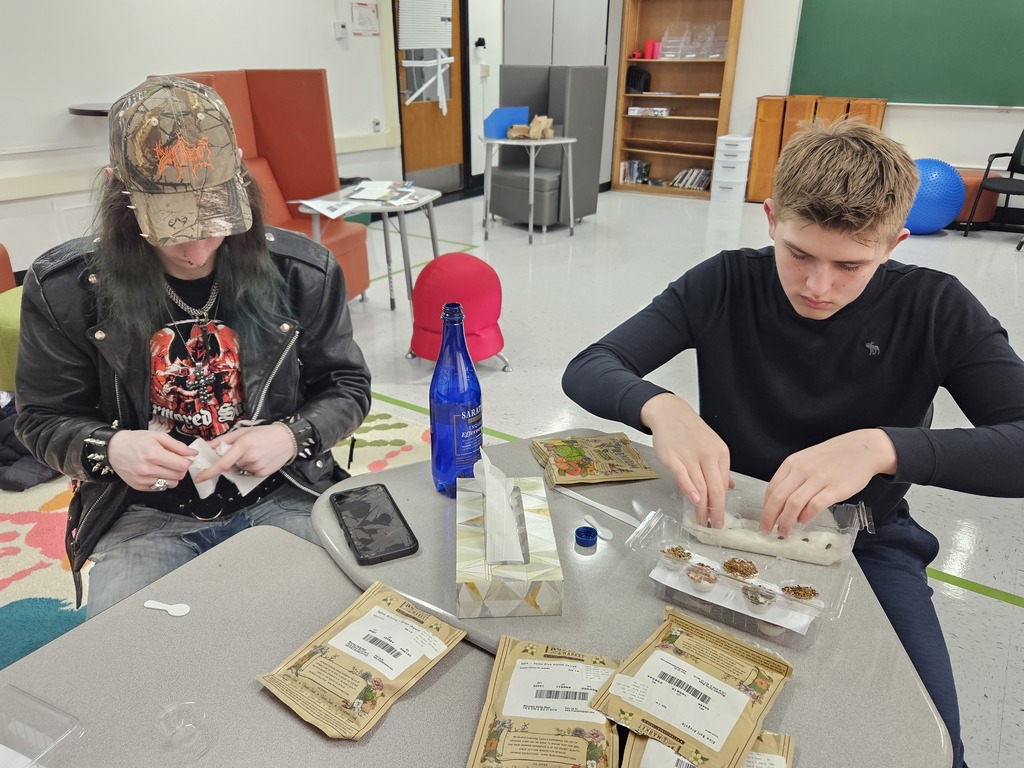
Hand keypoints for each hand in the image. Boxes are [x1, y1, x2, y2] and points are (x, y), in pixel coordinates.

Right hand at [107, 430, 196, 491]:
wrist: (113, 449)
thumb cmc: (137, 440)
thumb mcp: (158, 436)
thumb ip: (178, 446)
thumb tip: (194, 454)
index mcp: (154, 455)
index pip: (182, 465)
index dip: (187, 461)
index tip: (184, 457)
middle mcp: (147, 470)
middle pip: (179, 476)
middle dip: (181, 468)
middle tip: (175, 461)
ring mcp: (143, 480)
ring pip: (171, 484)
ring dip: (173, 476)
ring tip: (165, 466)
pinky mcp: (139, 487)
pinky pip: (160, 487)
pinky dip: (163, 481)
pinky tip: (156, 472)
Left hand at [194, 423, 296, 482]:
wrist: (288, 439)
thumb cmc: (264, 433)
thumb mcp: (242, 431)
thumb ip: (223, 440)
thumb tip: (207, 447)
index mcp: (243, 446)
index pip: (222, 463)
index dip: (209, 472)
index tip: (198, 478)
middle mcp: (249, 458)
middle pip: (231, 466)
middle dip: (232, 460)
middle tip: (244, 450)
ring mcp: (257, 467)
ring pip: (240, 470)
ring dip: (242, 464)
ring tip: (256, 453)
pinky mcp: (263, 473)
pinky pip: (249, 473)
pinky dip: (251, 468)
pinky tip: (260, 458)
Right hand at [640, 393, 732, 526]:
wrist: (669, 413)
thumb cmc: (690, 431)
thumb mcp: (712, 446)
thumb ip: (720, 468)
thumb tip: (730, 487)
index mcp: (721, 453)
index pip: (724, 484)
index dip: (723, 504)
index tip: (721, 518)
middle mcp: (708, 455)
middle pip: (716, 488)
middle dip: (717, 511)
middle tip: (716, 526)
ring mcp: (690, 456)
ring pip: (701, 486)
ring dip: (703, 507)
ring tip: (702, 520)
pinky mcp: (673, 458)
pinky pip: (684, 477)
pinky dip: (690, 490)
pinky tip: (694, 500)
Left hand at [760, 429, 896, 535]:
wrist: (862, 448)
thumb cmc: (833, 456)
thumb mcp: (806, 460)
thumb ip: (794, 478)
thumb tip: (782, 504)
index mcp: (792, 463)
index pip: (772, 488)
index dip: (765, 507)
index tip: (763, 520)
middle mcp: (802, 470)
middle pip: (778, 498)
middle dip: (769, 518)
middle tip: (766, 531)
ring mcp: (819, 478)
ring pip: (794, 504)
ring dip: (785, 521)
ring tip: (784, 531)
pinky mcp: (836, 488)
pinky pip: (815, 505)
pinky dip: (806, 516)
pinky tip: (803, 521)